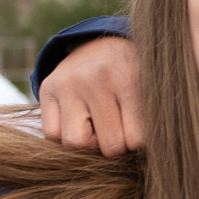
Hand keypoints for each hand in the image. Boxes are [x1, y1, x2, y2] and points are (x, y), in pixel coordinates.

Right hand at [38, 36, 144, 155]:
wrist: (100, 42)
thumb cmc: (131, 73)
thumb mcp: (150, 87)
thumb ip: (151, 118)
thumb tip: (147, 157)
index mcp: (128, 79)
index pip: (135, 139)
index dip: (137, 144)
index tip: (138, 133)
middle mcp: (95, 80)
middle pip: (107, 145)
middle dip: (115, 147)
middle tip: (118, 132)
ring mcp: (67, 84)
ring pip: (75, 144)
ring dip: (89, 145)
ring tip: (97, 129)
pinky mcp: (47, 89)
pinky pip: (52, 134)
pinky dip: (64, 136)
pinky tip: (78, 122)